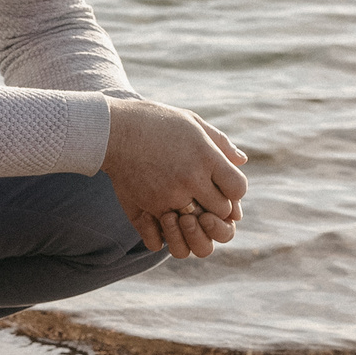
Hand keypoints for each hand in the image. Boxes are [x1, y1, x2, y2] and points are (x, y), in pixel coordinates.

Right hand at [102, 99, 247, 259]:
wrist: (113, 129)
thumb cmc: (155, 121)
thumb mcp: (192, 122)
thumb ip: (220, 142)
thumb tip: (241, 160)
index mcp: (206, 156)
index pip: (238, 188)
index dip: (234, 190)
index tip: (223, 184)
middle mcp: (191, 178)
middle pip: (221, 210)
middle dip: (216, 206)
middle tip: (204, 196)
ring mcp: (169, 196)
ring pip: (195, 225)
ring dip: (194, 221)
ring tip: (186, 207)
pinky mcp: (148, 207)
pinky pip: (168, 233)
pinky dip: (167, 231)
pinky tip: (165, 216)